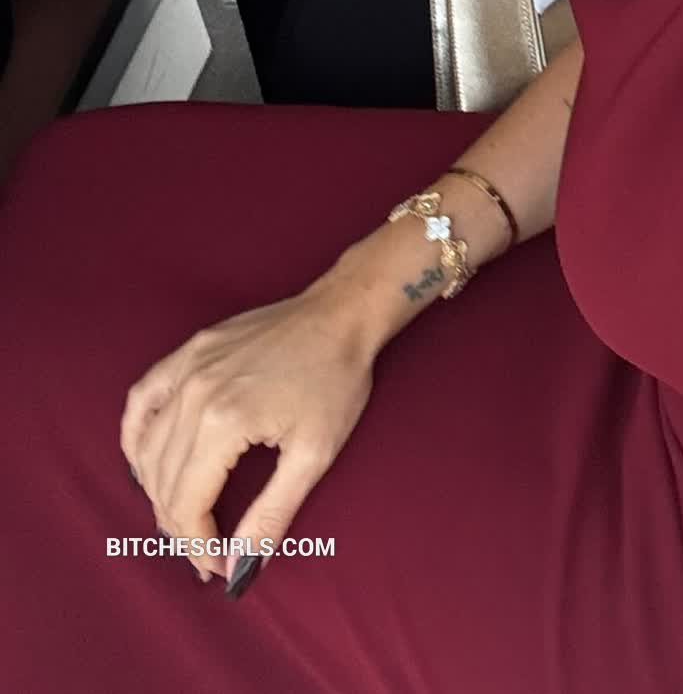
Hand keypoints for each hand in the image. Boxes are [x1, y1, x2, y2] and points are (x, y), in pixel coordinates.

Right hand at [121, 283, 376, 586]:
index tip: (218, 568)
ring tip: (183, 517)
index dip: (198, 546)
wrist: (342, 315)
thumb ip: (271, 518)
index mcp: (223, 422)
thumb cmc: (336, 380)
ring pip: (146, 447)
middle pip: (161, 482)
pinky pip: (142, 399)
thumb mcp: (314, 456)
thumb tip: (239, 571)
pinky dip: (135, 436)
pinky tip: (144, 461)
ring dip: (157, 492)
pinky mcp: (189, 351)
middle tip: (206, 551)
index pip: (186, 505)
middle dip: (179, 527)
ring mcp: (187, 367)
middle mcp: (194, 394)